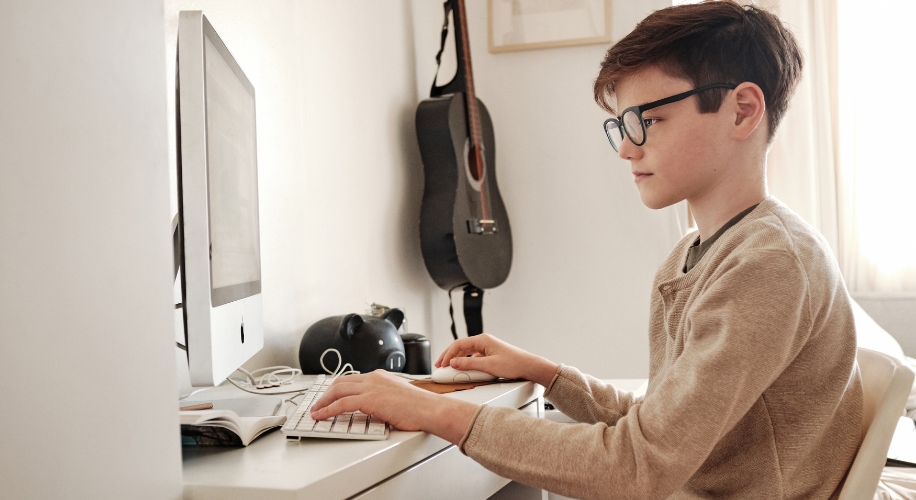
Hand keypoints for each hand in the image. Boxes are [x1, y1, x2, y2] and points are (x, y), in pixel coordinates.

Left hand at [308, 370, 477, 443]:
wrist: (429, 409)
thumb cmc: (419, 407)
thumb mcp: (396, 397)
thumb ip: (381, 399)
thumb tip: (372, 409)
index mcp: (380, 376)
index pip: (351, 379)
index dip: (336, 389)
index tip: (329, 396)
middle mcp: (373, 377)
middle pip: (340, 382)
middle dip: (325, 394)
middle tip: (317, 404)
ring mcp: (371, 387)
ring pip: (337, 390)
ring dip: (323, 402)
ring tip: (316, 412)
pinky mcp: (369, 399)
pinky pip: (342, 403)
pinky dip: (328, 410)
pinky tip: (322, 416)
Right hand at [436, 333, 558, 387]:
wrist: (529, 366)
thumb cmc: (513, 364)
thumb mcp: (488, 366)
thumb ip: (469, 364)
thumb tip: (454, 363)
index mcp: (483, 340)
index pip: (459, 344)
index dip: (448, 354)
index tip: (442, 364)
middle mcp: (484, 342)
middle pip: (461, 347)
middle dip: (449, 356)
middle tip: (440, 365)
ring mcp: (487, 348)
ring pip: (466, 352)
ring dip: (457, 359)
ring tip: (448, 367)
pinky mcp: (490, 355)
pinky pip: (473, 357)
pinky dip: (466, 362)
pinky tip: (463, 369)